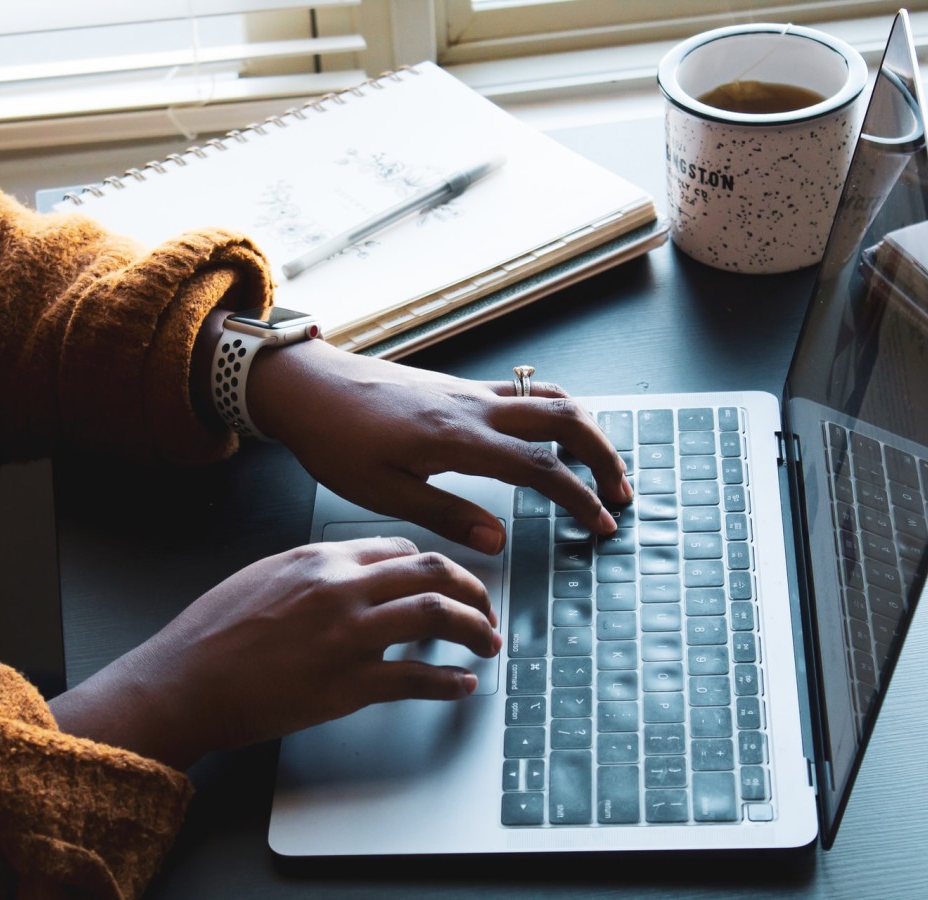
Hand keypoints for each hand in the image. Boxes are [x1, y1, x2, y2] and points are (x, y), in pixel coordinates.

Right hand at [50, 537, 500, 767]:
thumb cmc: (212, 633)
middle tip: (486, 609)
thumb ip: (314, 571)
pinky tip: (462, 685)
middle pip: (433, 572)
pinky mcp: (349, 684)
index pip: (401, 549)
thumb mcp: (263, 576)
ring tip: (488, 643)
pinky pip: (417, 678)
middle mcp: (342, 588)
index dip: (434, 566)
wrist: (183, 682)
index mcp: (321, 558)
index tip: (447, 582)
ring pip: (437, 615)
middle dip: (473, 589)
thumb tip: (353, 575)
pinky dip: (449, 682)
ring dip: (475, 629)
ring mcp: (349, 635)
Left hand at [247, 338, 631, 553]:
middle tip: (620, 492)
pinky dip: (554, 412)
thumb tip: (499, 541)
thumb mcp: (383, 493)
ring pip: (549, 397)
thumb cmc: (335, 439)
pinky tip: (552, 435)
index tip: (601, 524)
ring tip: (599, 464)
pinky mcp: (458, 386)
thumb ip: (446, 516)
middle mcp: (474, 407)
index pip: (541, 467)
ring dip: (585, 429)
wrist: (307, 386)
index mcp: (458, 438)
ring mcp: (469, 391)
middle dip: (603, 455)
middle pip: (565, 418)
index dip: (579, 497)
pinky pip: (524, 391)